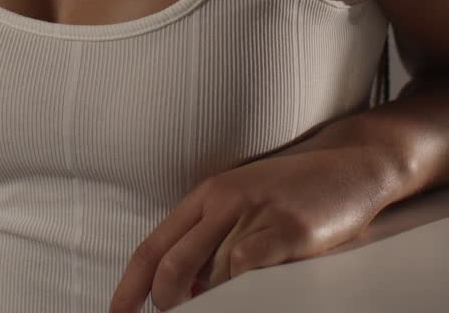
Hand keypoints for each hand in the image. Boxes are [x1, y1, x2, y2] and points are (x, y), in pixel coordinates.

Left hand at [108, 142, 394, 311]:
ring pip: (210, 277)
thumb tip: (187, 293)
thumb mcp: (242, 207)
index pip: (154, 245)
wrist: (348, 167)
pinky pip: (246, 268)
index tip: (117, 312)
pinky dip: (241, 288)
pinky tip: (252, 288)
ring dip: (213, 300)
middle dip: (169, 303)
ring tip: (228, 297)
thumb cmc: (293, 193)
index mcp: (207, 195)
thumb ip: (212, 244)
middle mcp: (223, 202)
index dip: (130, 285)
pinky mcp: (285, 231)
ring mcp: (254, 215)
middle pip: (172, 266)